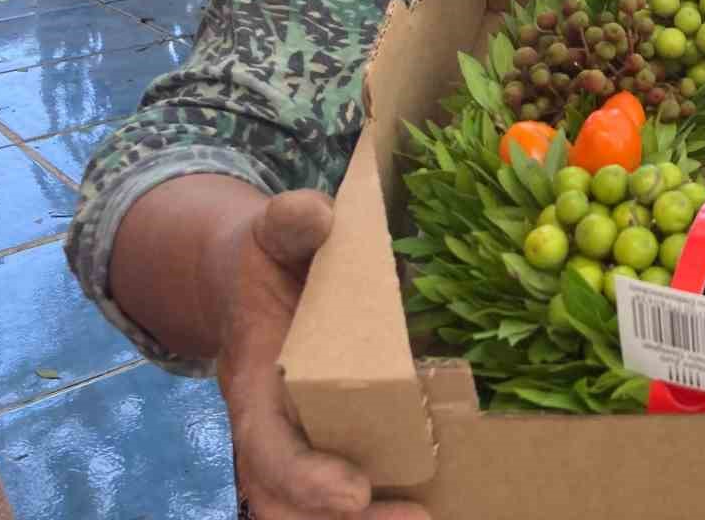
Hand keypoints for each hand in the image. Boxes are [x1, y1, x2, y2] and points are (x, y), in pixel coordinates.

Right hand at [214, 190, 429, 519]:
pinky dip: (390, 503)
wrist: (257, 278)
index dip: (305, 478)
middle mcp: (275, 427)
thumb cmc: (271, 258)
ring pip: (314, 511)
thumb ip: (289, 223)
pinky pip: (357, 487)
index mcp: (253, 385)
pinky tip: (451, 497)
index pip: (266, 448)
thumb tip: (317, 215)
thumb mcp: (272, 232)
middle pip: (287, 503)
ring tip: (437, 515)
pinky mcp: (337, 441)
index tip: (354, 494)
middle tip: (417, 518)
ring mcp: (303, 441)